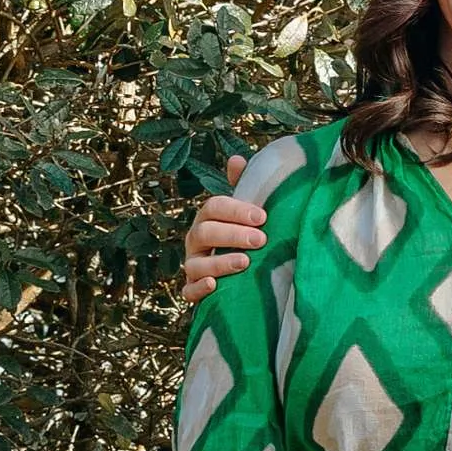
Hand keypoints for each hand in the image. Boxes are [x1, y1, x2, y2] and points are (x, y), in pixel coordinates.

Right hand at [181, 155, 267, 302]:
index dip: (236, 210)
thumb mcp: (245, 214)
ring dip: (220, 262)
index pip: (214, 207)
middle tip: (261, 239)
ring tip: (245, 262)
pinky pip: (188, 291)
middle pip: (206, 232)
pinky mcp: (193, 291)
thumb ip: (243, 188)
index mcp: (208, 219)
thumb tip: (236, 159)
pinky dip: (198, 289)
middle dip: (233, 235)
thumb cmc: (244, 239)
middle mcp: (195, 241)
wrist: (241, 279)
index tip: (262, 216)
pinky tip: (214, 285)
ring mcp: (192, 266)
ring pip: (196, 263)